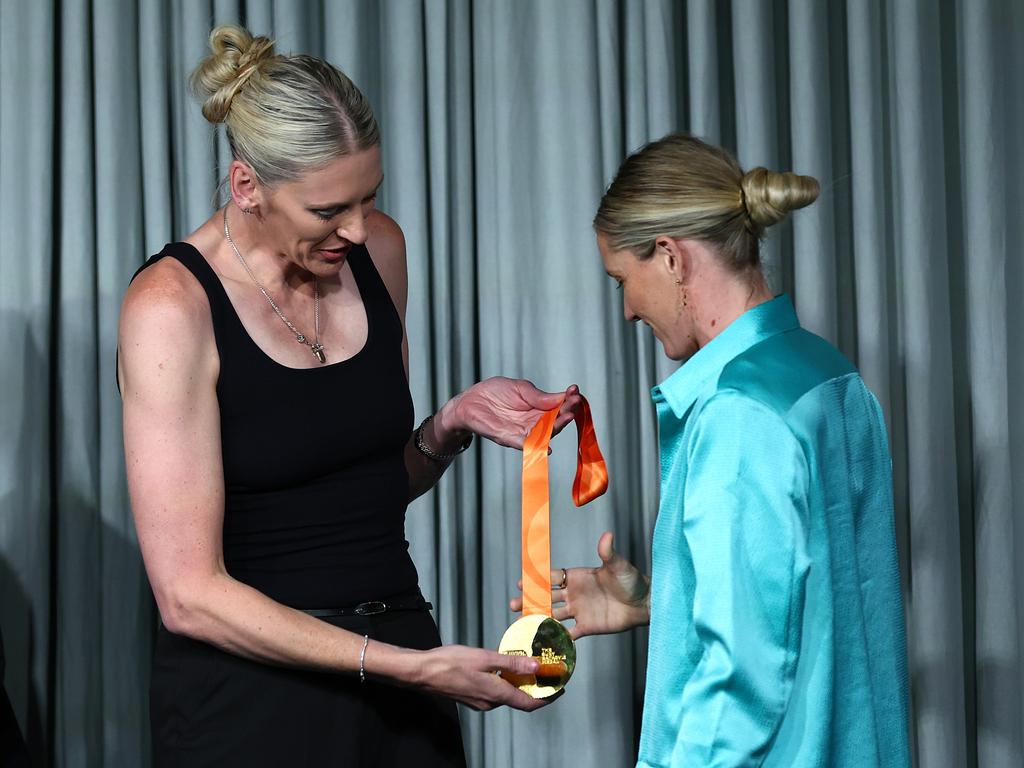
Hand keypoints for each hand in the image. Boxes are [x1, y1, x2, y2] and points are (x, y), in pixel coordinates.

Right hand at [411, 644, 552, 711]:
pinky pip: (495, 692)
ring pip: (506, 695)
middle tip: (546, 673)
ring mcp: (479, 701)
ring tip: (527, 667)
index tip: (559, 689)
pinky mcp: (471, 696)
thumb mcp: (485, 658)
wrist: (423, 672)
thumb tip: (536, 666)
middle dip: (535, 688)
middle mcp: (490, 702)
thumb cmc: (450, 662)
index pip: (529, 703)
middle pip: (519, 699)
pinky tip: (503, 668)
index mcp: (496, 694)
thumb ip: (511, 662)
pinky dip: (505, 683)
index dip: (547, 698)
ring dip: (519, 684)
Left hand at [439, 378, 582, 448]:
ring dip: (558, 426)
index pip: (558, 405)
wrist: (470, 401)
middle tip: (575, 402)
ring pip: (546, 433)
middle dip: (567, 411)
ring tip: (568, 415)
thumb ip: (539, 396)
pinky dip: (537, 447)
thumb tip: (562, 397)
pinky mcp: (510, 439)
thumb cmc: (495, 393)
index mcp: (539, 408)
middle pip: (556, 420)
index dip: (568, 399)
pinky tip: (549, 447)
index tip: (575, 390)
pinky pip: (526, 445)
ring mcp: (524, 432)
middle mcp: (535, 422)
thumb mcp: (521, 389)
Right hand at [510, 532, 649, 639]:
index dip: (537, 579)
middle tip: (514, 604)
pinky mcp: (587, 626)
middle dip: (530, 600)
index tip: (521, 582)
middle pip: (547, 597)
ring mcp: (580, 611)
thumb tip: (608, 535)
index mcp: (578, 577)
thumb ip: (609, 552)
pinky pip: (568, 633)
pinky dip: (557, 637)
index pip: (553, 577)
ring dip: (538, 618)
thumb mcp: (618, 565)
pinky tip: (544, 642)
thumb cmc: (631, 580)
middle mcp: (575, 593)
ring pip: (553, 615)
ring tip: (522, 623)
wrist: (643, 604)